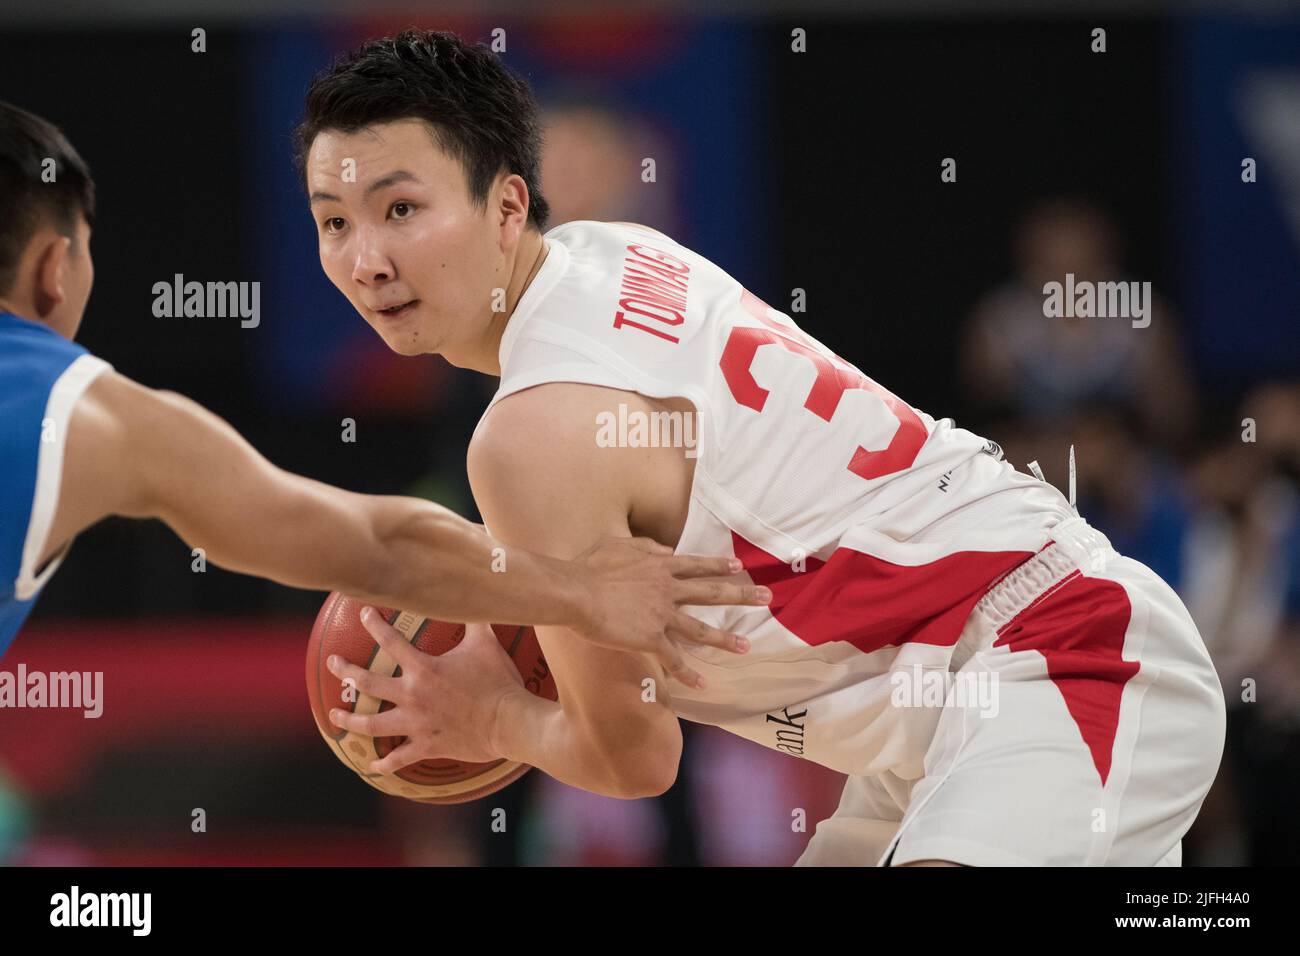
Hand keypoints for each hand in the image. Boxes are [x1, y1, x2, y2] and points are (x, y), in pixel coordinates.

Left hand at [326, 607, 522, 772]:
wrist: (509, 722)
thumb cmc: (499, 680)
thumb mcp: (486, 643)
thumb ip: (475, 619)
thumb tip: (473, 595)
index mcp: (423, 669)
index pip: (391, 641)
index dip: (374, 624)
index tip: (363, 614)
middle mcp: (412, 696)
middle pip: (367, 683)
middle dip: (345, 671)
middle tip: (332, 663)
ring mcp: (416, 723)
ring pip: (371, 724)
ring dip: (349, 720)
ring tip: (334, 715)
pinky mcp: (426, 746)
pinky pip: (398, 758)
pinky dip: (383, 763)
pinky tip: (372, 765)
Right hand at [573, 537, 770, 689]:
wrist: (576, 593)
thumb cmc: (589, 567)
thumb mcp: (617, 545)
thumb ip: (645, 547)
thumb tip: (666, 551)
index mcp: (659, 567)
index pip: (697, 565)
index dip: (719, 566)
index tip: (739, 567)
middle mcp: (668, 590)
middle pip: (712, 592)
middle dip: (742, 594)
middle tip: (766, 597)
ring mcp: (662, 615)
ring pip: (701, 630)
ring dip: (725, 640)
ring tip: (747, 647)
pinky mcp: (651, 639)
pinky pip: (674, 660)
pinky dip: (688, 674)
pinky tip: (702, 685)